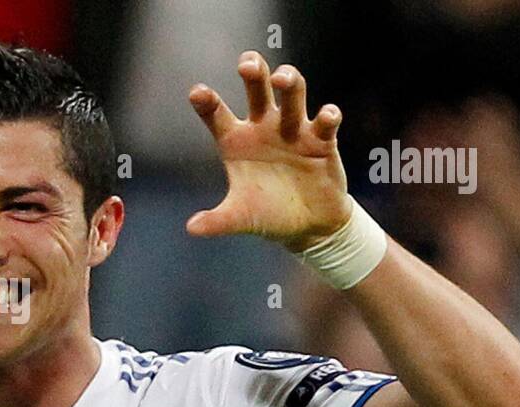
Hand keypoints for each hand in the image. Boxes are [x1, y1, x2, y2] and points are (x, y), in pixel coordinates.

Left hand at [187, 51, 351, 251]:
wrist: (308, 227)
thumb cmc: (268, 215)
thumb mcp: (240, 217)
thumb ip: (217, 220)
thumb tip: (191, 229)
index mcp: (236, 142)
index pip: (217, 115)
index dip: (207, 102)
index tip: (197, 92)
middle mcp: (263, 128)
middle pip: (257, 91)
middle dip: (253, 73)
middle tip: (247, 64)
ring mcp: (293, 130)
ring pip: (292, 95)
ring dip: (289, 82)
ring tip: (282, 78)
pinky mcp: (321, 141)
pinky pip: (325, 122)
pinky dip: (327, 116)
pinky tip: (326, 116)